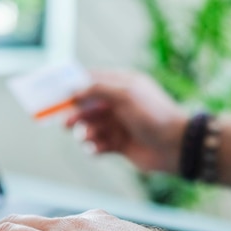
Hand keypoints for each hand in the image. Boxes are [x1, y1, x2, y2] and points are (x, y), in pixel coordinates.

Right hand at [66, 70, 187, 173]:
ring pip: (90, 128)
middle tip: (65, 123)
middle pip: (86, 107)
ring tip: (90, 138)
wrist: (175, 147)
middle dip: (75, 115)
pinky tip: (97, 150)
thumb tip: (73, 90)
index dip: (73, 87)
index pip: (91, 81)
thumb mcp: (125, 95)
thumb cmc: (153, 116)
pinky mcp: (118, 145)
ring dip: (85, 133)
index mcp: (122, 85)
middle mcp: (118, 104)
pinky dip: (94, 148)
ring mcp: (118, 125)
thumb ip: (98, 90)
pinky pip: (97, 145)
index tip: (55, 94)